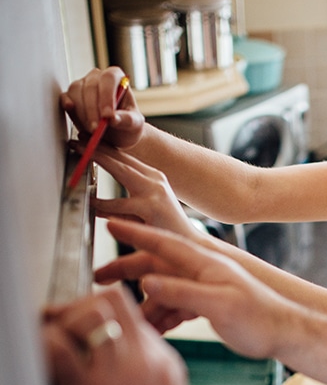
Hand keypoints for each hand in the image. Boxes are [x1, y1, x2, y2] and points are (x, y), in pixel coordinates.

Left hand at [42, 287, 195, 384]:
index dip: (99, 305)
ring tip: (53, 341)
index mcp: (158, 356)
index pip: (130, 307)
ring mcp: (115, 372)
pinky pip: (58, 349)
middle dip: (80, 306)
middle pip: (109, 301)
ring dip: (64, 322)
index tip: (82, 315)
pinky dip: (46, 345)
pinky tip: (45, 360)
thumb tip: (123, 341)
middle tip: (62, 323)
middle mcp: (140, 357)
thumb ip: (146, 360)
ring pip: (88, 315)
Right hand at [60, 67, 144, 149]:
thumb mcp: (133, 124)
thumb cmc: (126, 124)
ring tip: (92, 129)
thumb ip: (126, 120)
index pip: (109, 79)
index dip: (107, 96)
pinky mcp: (70, 96)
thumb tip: (112, 118)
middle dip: (93, 109)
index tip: (107, 115)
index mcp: (116, 77)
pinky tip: (70, 109)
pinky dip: (67, 104)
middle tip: (97, 128)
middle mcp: (97, 77)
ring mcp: (82, 85)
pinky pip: (65, 97)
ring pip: (76, 91)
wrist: (116, 133)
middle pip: (90, 86)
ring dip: (82, 112)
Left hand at [76, 142, 199, 238]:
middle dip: (98, 147)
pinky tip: (89, 201)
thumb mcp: (144, 210)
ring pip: (122, 171)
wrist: (192, 245)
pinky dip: (102, 202)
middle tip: (77, 139)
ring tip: (79, 154)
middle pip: (122, 159)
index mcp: (154, 178)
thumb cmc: (166, 229)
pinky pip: (119, 204)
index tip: (86, 139)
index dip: (105, 148)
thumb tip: (94, 202)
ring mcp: (155, 193)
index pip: (126, 158)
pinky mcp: (151, 208)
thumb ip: (121, 204)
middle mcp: (156, 181)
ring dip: (98, 159)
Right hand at [98, 219, 291, 358]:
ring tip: (130, 322)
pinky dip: (163, 319)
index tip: (110, 222)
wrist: (284, 333)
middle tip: (99, 277)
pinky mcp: (207, 306)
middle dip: (128, 272)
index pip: (164, 244)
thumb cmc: (259, 317)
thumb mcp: (219, 304)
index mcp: (205, 264)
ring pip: (164, 292)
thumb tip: (147, 282)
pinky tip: (154, 332)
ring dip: (147, 306)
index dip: (136, 234)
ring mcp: (204, 288)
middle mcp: (202, 272)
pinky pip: (176, 308)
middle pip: (157, 267)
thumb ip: (182, 292)